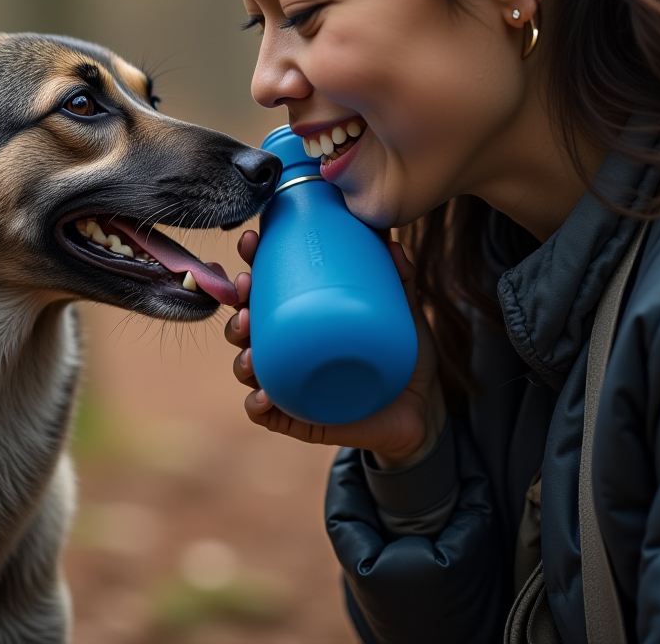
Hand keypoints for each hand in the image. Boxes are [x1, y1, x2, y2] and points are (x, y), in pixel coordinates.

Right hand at [226, 229, 446, 468]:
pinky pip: (264, 413)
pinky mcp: (298, 418)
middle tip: (246, 293)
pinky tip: (264, 394)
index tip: (251, 241)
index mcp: (300, 319)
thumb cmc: (402, 356)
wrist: (423, 410)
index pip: (264, 289)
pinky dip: (256, 404)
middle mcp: (287, 349)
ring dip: (239, 355)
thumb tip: (391, 243)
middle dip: (236, 307)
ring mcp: (289, 384)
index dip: (249, 264)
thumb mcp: (401, 313)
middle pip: (245, 326)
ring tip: (251, 348)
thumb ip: (399, 277)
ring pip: (246, 367)